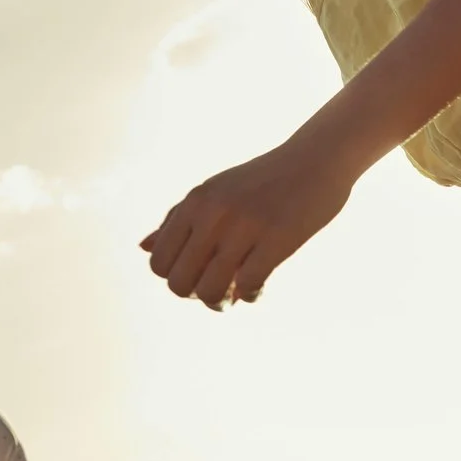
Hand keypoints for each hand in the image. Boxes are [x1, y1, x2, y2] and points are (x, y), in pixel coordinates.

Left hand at [141, 137, 356, 308]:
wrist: (317, 159)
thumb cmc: (263, 179)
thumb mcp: (214, 190)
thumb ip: (178, 218)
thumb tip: (143, 247)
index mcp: (195, 201)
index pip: (158, 262)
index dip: (175, 278)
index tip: (199, 273)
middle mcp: (213, 212)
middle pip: (178, 283)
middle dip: (195, 295)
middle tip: (218, 287)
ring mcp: (245, 225)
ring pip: (209, 290)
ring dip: (221, 301)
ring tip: (236, 293)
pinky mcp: (277, 237)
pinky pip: (248, 286)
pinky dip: (250, 295)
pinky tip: (259, 286)